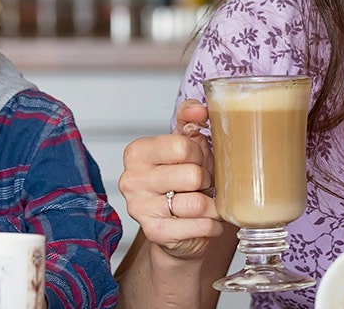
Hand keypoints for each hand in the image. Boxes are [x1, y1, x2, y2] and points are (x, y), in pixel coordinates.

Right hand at [118, 99, 223, 260]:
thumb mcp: (185, 144)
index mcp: (137, 153)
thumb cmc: (182, 181)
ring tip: (204, 203)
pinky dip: (212, 225)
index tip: (197, 161)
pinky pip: (200, 226)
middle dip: (207, 181)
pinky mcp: (154, 233)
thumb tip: (199, 108)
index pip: (182, 146)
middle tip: (202, 185)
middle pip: (192, 175)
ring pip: (197, 203)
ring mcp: (139, 209)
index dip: (200, 155)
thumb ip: (190, 118)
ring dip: (211, 205)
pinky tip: (206, 221)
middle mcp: (131, 180)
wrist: (177, 227)